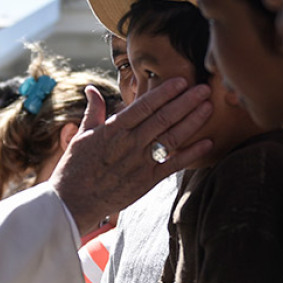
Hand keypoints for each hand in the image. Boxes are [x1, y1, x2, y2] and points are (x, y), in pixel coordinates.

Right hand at [52, 78, 211, 233]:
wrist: (73, 202)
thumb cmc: (75, 167)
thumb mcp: (82, 135)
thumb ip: (93, 111)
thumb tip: (92, 89)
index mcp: (114, 129)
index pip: (144, 106)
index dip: (165, 92)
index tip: (181, 80)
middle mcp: (130, 143)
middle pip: (163, 118)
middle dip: (185, 102)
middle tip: (204, 88)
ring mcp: (140, 163)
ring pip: (171, 138)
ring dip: (192, 122)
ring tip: (209, 107)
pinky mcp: (146, 181)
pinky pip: (173, 165)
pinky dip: (191, 154)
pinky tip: (208, 142)